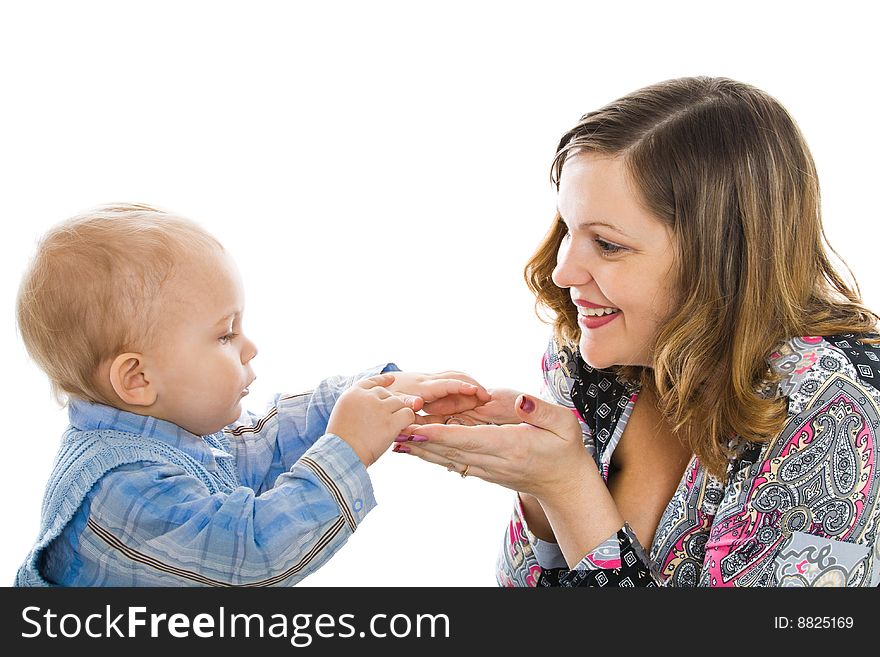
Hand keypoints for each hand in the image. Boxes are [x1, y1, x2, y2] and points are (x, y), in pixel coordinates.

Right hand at [328, 373, 420, 466]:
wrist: (342, 454)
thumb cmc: (341, 441)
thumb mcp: (343, 414)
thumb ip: (358, 405)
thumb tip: (376, 404)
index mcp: (353, 394)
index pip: (371, 381)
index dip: (383, 380)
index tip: (392, 379)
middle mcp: (367, 397)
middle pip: (388, 394)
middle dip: (390, 405)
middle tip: (388, 419)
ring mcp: (380, 408)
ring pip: (399, 403)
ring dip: (399, 413)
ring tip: (392, 427)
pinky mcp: (391, 422)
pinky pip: (408, 414)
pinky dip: (407, 421)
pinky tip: (402, 428)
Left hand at [387, 371, 490, 414]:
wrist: (375, 387)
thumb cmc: (384, 398)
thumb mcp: (392, 403)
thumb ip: (406, 404)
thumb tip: (419, 403)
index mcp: (421, 387)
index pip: (446, 384)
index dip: (463, 388)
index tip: (479, 392)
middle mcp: (427, 380)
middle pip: (455, 375)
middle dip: (473, 383)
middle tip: (487, 397)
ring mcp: (429, 379)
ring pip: (454, 376)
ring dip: (469, 383)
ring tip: (482, 397)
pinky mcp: (429, 382)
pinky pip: (450, 381)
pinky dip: (462, 386)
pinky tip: (470, 397)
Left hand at [395, 393, 594, 499]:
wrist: (565, 485)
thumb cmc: (567, 450)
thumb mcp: (563, 425)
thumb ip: (540, 411)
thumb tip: (521, 400)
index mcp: (510, 446)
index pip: (469, 439)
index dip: (441, 433)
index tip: (417, 428)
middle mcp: (493, 461)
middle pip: (449, 450)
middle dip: (420, 440)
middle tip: (392, 429)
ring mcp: (486, 468)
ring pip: (446, 457)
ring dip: (419, 449)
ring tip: (393, 439)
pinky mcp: (483, 470)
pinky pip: (452, 461)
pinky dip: (430, 454)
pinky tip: (412, 449)